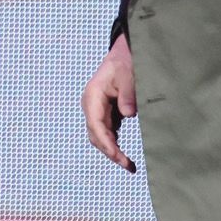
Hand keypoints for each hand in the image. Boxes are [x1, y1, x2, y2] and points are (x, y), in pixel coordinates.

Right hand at [84, 34, 137, 172]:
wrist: (123, 53)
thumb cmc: (125, 61)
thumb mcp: (129, 74)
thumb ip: (128, 93)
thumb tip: (127, 115)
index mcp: (93, 96)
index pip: (95, 125)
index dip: (107, 144)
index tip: (119, 157)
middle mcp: (91, 105)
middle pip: (95, 135)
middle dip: (110, 152)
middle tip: (129, 166)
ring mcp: (96, 109)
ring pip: (99, 136)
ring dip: (111, 150)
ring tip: (128, 164)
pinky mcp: (104, 112)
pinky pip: (106, 132)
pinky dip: (113, 143)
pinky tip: (124, 152)